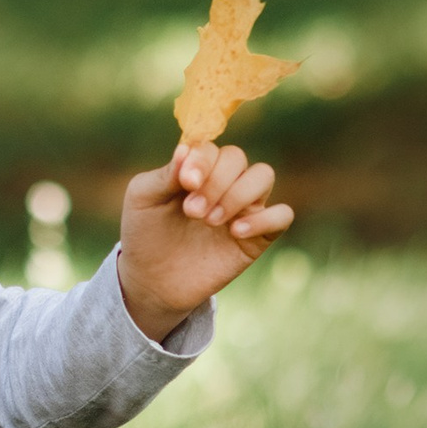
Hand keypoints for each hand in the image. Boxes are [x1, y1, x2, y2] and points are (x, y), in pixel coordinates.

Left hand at [115, 142, 294, 341]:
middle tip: (191, 212)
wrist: (152, 279)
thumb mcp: (144, 198)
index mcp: (196, 168)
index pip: (211, 148)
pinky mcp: (257, 236)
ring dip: (237, 194)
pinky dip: (264, 218)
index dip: (202, 161)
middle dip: (215, 182)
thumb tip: (186, 148)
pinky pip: (282, 215)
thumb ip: (165, 174)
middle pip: (237, 158)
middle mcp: (224, 182)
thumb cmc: (145, 232)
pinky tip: (235, 232)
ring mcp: (243, 207)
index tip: (186, 182)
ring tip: (209, 221)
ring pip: (263, 176)